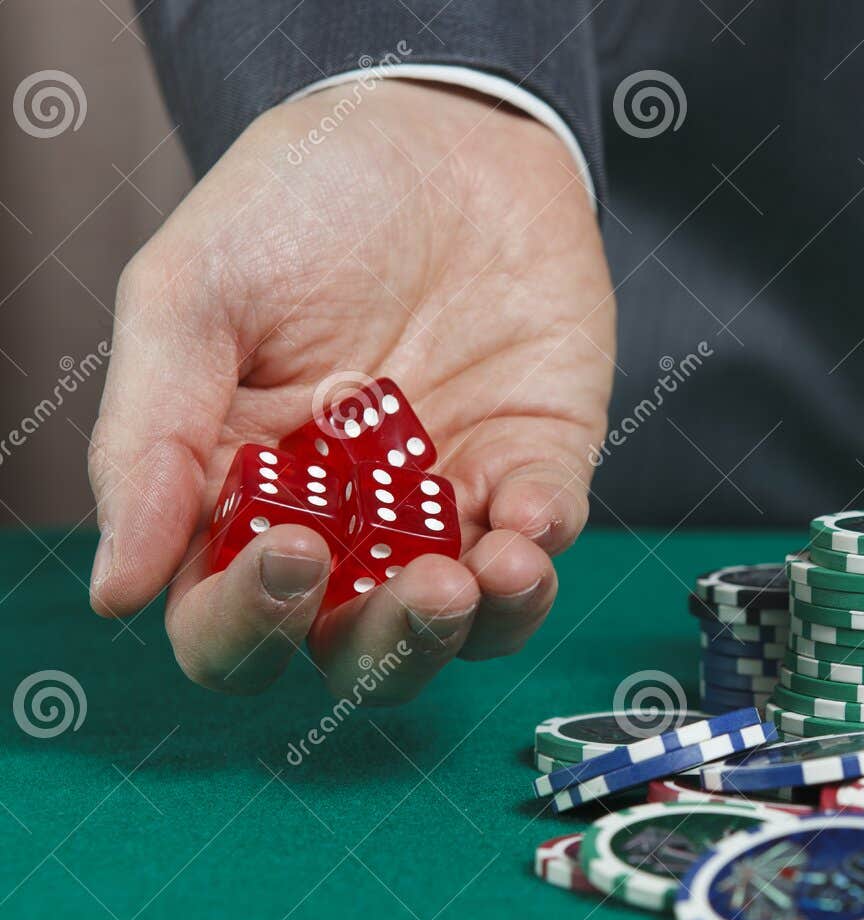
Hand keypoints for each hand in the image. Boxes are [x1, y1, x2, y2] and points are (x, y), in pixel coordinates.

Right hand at [87, 80, 614, 701]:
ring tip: (482, 574)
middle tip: (417, 590)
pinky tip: (530, 514)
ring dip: (479, 623)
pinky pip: (547, 536)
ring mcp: (450, 502)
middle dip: (387, 644)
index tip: (292, 552)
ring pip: (467, 624)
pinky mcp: (536, 463)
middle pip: (357, 648)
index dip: (252, 620)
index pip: (231, 618)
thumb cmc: (297, 204)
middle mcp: (350, 525)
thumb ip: (150, 439)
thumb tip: (119, 588)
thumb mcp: (191, 296)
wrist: (434, 130)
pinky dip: (542, 544)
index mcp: (242, 500)